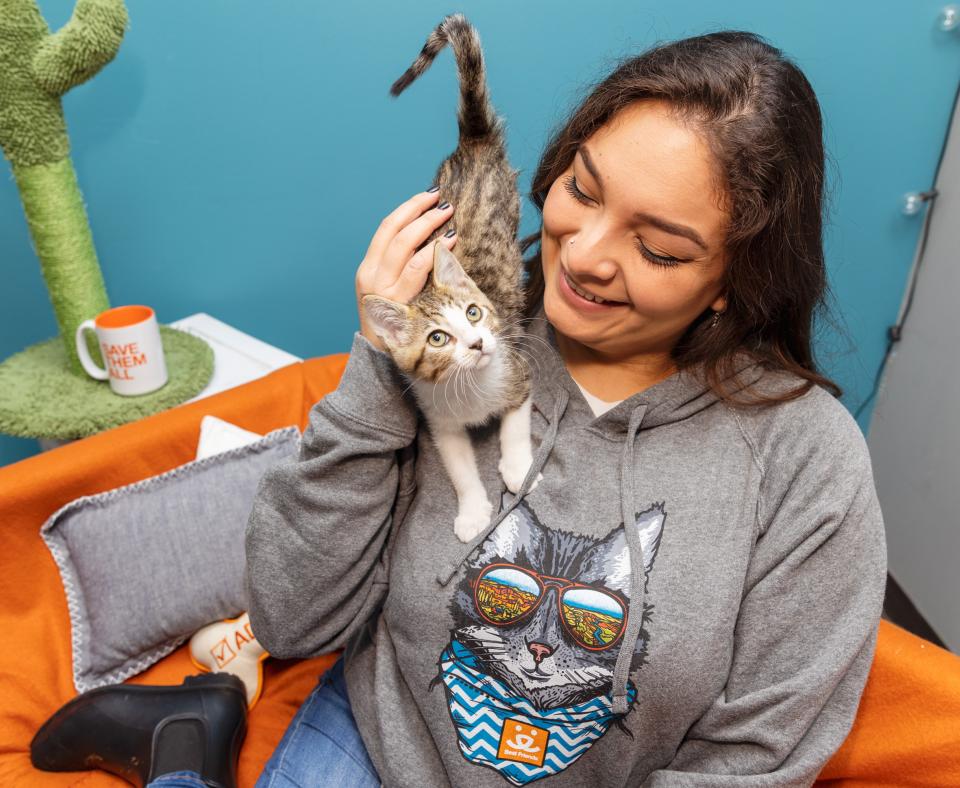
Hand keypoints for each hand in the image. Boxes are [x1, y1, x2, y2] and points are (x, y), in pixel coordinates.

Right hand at [356, 188, 455, 348]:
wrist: (379, 357)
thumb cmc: (391, 323)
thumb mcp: (388, 290)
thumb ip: (399, 267)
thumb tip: (426, 236)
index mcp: (368, 268)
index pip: (387, 228)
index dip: (409, 208)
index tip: (429, 196)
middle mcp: (372, 275)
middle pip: (397, 232)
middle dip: (422, 213)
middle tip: (445, 204)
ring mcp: (383, 289)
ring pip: (406, 247)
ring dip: (429, 228)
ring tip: (449, 218)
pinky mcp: (398, 302)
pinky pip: (417, 270)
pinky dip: (433, 253)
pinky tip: (448, 244)